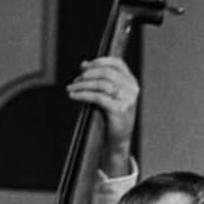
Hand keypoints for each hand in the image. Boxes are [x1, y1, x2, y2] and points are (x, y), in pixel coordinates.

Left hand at [66, 55, 138, 176]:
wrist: (118, 141)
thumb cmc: (111, 118)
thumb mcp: (110, 96)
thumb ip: (101, 81)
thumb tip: (83, 65)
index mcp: (131, 82)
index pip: (117, 63)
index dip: (99, 62)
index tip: (84, 66)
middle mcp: (132, 89)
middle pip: (107, 73)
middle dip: (88, 74)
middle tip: (75, 80)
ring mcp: (127, 100)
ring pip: (101, 84)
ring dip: (83, 85)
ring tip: (71, 88)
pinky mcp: (119, 110)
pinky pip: (98, 97)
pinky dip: (83, 95)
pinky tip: (74, 96)